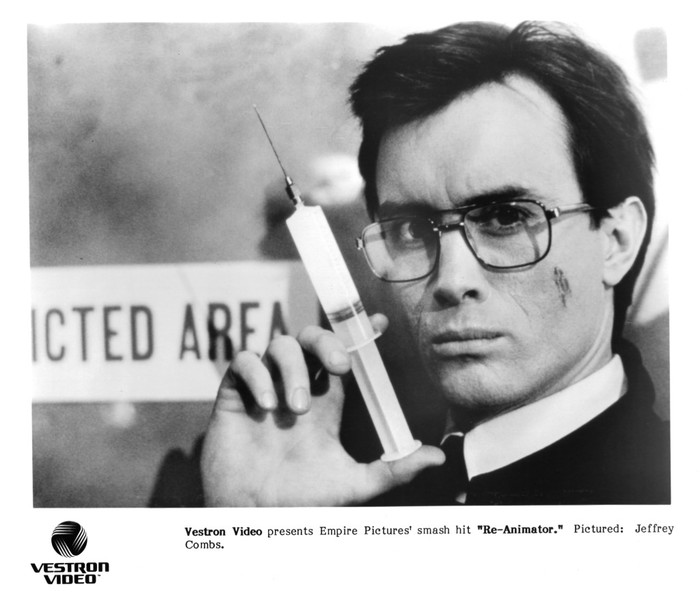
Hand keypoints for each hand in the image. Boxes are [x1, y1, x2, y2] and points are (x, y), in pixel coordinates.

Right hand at [200, 314, 444, 505]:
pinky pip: (244, 361)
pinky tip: (266, 407)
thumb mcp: (353, 484)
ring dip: (292, 368)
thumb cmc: (300, 500)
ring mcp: (265, 388)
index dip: (358, 336)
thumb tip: (439, 458)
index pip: (343, 356)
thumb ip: (393, 470)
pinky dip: (257, 375)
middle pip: (311, 339)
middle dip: (327, 341)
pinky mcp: (234, 394)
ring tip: (295, 408)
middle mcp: (296, 387)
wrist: (253, 516)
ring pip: (279, 344)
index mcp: (325, 401)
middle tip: (341, 363)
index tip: (378, 324)